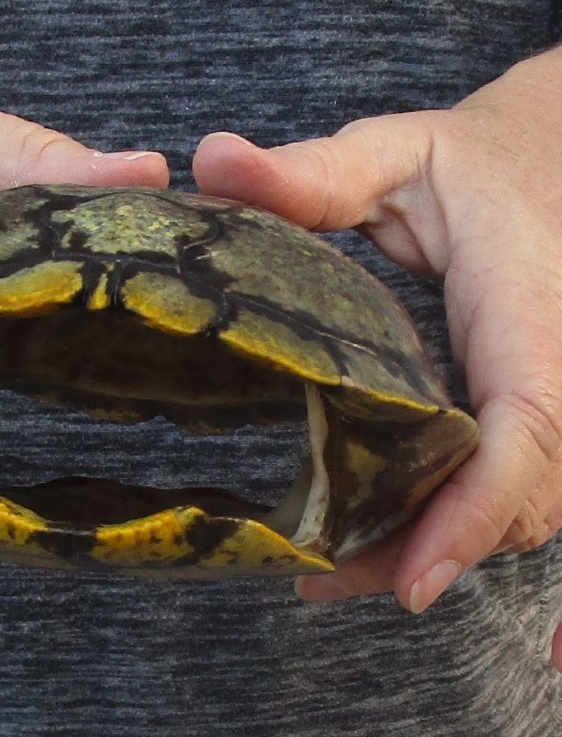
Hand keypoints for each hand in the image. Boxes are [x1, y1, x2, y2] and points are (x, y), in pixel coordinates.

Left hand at [194, 47, 561, 668]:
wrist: (550, 161)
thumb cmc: (472, 161)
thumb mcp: (394, 152)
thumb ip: (312, 171)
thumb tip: (210, 158)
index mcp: (527, 312)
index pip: (526, 427)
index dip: (475, 511)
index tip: (413, 584)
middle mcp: (558, 366)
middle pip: (523, 499)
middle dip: (432, 553)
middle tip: (317, 577)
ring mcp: (556, 392)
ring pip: (526, 508)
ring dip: (439, 548)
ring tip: (330, 569)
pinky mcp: (538, 404)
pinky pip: (518, 485)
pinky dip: (458, 522)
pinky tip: (384, 533)